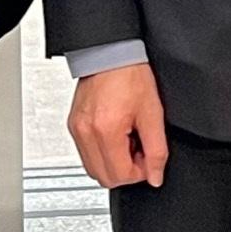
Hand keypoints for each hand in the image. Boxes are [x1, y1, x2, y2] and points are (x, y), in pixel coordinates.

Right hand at [70, 62, 170, 188]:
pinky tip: (116, 134)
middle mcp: (86, 132)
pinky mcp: (73, 125)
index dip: (140, 172)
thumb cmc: (131, 75)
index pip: (120, 175)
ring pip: (93, 169)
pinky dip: (103, 152)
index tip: (148, 157)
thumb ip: (157, 149)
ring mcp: (77, 129)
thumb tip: (155, 175)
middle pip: (104, 178)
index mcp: (106, 129)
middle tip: (139, 149)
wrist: (110, 53)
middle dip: (125, 170)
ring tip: (127, 139)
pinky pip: (86, 154)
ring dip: (113, 162)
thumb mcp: (153, 113)